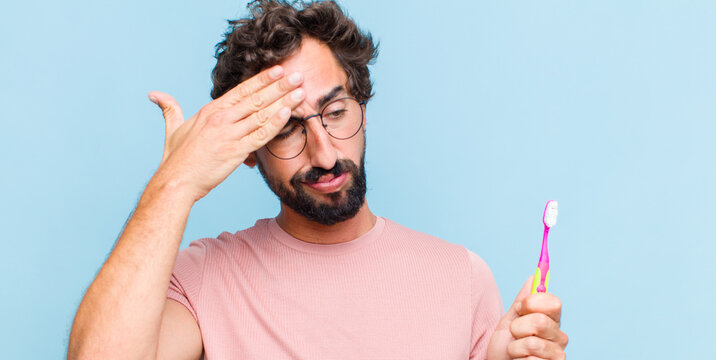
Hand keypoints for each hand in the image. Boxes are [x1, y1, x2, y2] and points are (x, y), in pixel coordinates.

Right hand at [147, 65, 305, 200]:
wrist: (176, 182)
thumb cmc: (176, 159)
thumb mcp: (173, 129)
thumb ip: (170, 109)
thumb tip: (155, 95)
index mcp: (211, 111)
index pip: (241, 90)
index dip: (261, 79)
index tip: (277, 70)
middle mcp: (221, 118)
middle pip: (256, 98)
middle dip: (279, 86)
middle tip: (297, 76)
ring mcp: (229, 134)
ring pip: (262, 114)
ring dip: (283, 101)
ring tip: (300, 92)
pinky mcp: (235, 151)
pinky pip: (260, 135)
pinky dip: (275, 123)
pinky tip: (288, 114)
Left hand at [487, 275, 568, 359]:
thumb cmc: (505, 344)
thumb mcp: (510, 318)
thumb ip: (523, 300)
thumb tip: (533, 276)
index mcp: (552, 320)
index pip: (553, 302)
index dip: (531, 303)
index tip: (519, 309)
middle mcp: (560, 336)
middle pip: (540, 321)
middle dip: (518, 327)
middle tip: (515, 333)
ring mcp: (558, 354)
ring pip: (532, 343)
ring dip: (515, 346)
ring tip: (515, 350)